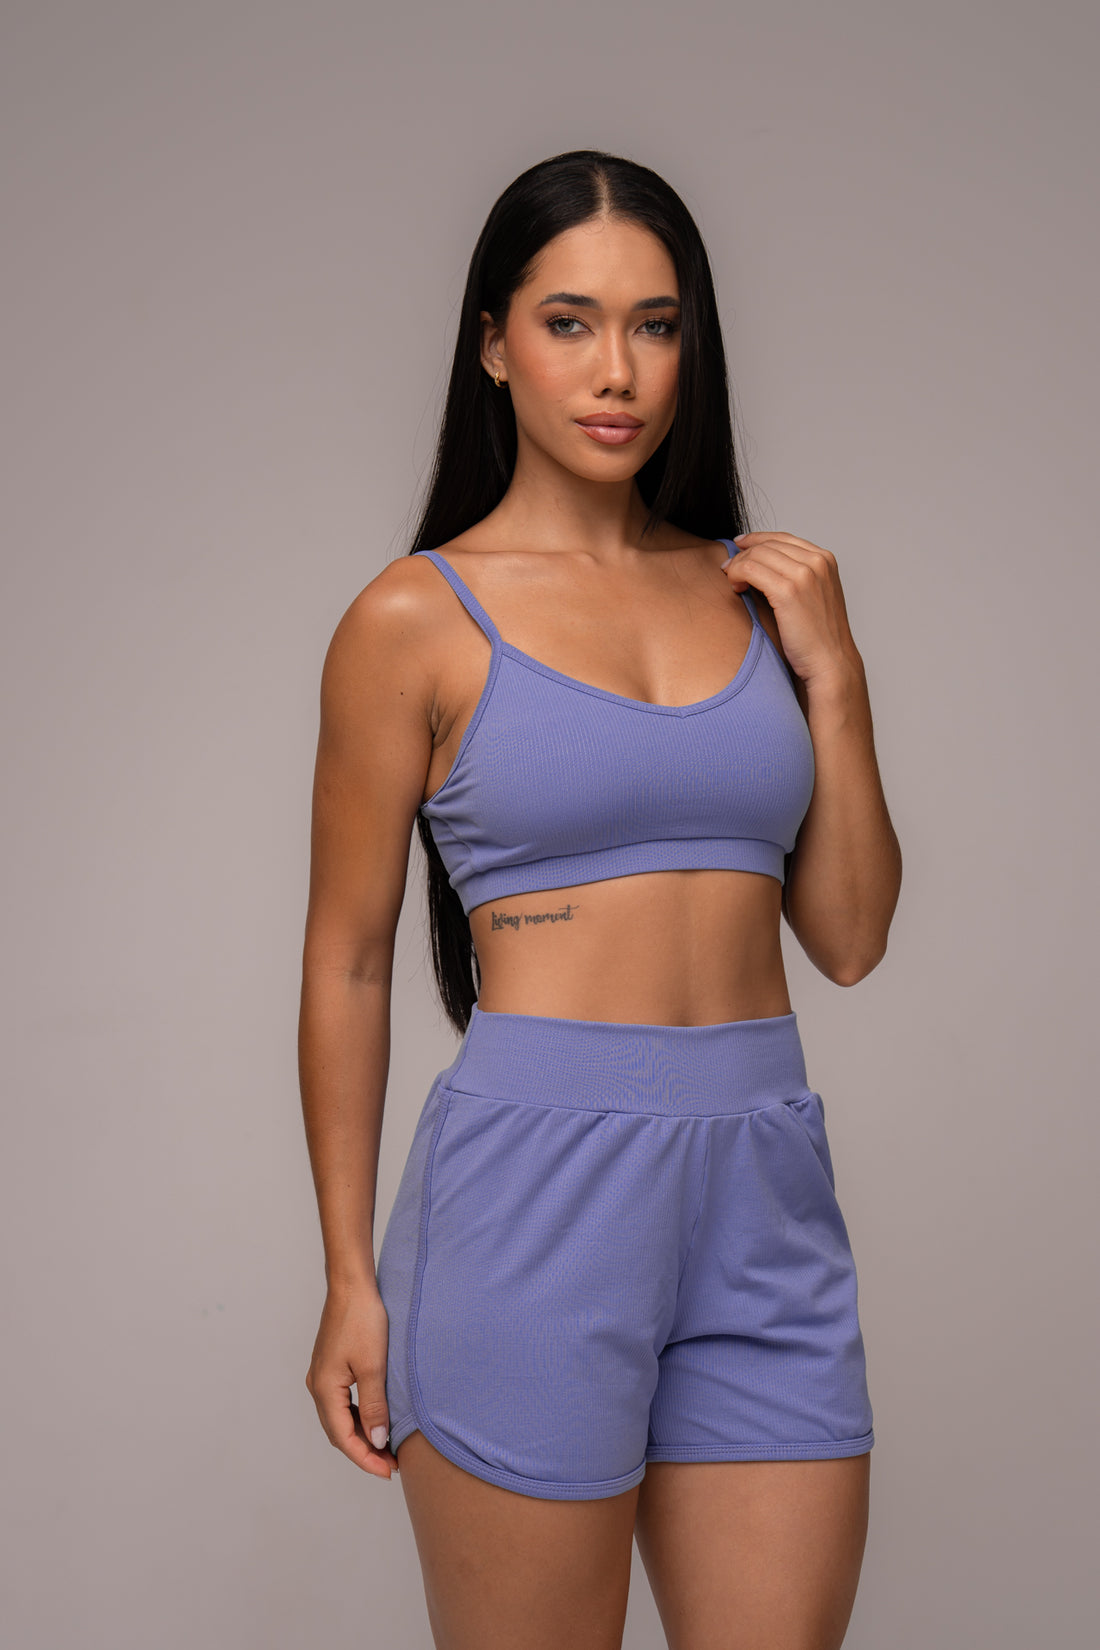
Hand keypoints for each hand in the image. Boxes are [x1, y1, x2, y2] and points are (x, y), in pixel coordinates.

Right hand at [305, 1280, 398, 1479]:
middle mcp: (318, 1386)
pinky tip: (375, 1420)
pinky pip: (342, 1403)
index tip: (388, 1472)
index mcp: (324, 1389)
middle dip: (364, 1451)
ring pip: (340, 1418)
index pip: (343, 1438)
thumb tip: (378, 1441)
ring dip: (361, 1435)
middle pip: (338, 1432)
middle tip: (392, 1466)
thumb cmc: (362, 1320)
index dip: (366, 1459)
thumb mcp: (373, 1366)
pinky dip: (357, 1417)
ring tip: (387, 1448)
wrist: (352, 1285)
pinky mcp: (331, 1366)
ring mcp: (322, 1376)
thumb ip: (374, 1406)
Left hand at [722, 531, 861, 691]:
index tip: (739, 547)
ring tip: (732, 581)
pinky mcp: (788, 591)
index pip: (782, 538)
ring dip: (738, 565)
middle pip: (767, 545)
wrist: (830, 663)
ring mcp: (804, 575)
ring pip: (757, 555)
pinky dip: (737, 574)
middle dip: (743, 554)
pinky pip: (750, 569)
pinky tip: (736, 587)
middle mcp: (817, 562)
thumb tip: (761, 566)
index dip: (757, 539)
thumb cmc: (818, 637)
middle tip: (728, 569)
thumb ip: (795, 577)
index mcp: (825, 559)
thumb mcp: (813, 596)